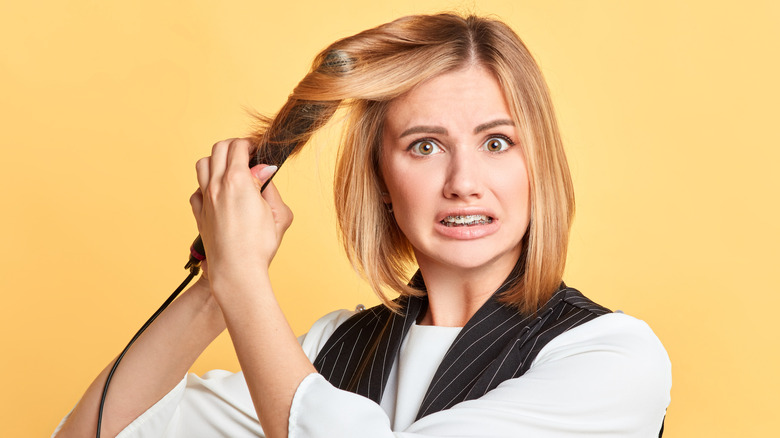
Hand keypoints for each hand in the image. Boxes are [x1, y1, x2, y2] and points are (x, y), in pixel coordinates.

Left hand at [189, 138, 292, 293]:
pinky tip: (218, 193)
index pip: (238, 147)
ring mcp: (205, 199)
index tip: (258, 151)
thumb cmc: (260, 246)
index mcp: (238, 181)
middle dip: (233, 146)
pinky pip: (196, 190)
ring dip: (216, 161)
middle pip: (218, 149)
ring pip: (202, 165)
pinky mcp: (199, 214)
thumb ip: (270, 187)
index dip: (250, 144)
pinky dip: (206, 185)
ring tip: (230, 170)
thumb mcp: (278, 214)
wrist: (237, 270)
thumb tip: (264, 170)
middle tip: (246, 155)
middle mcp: (217, 186)